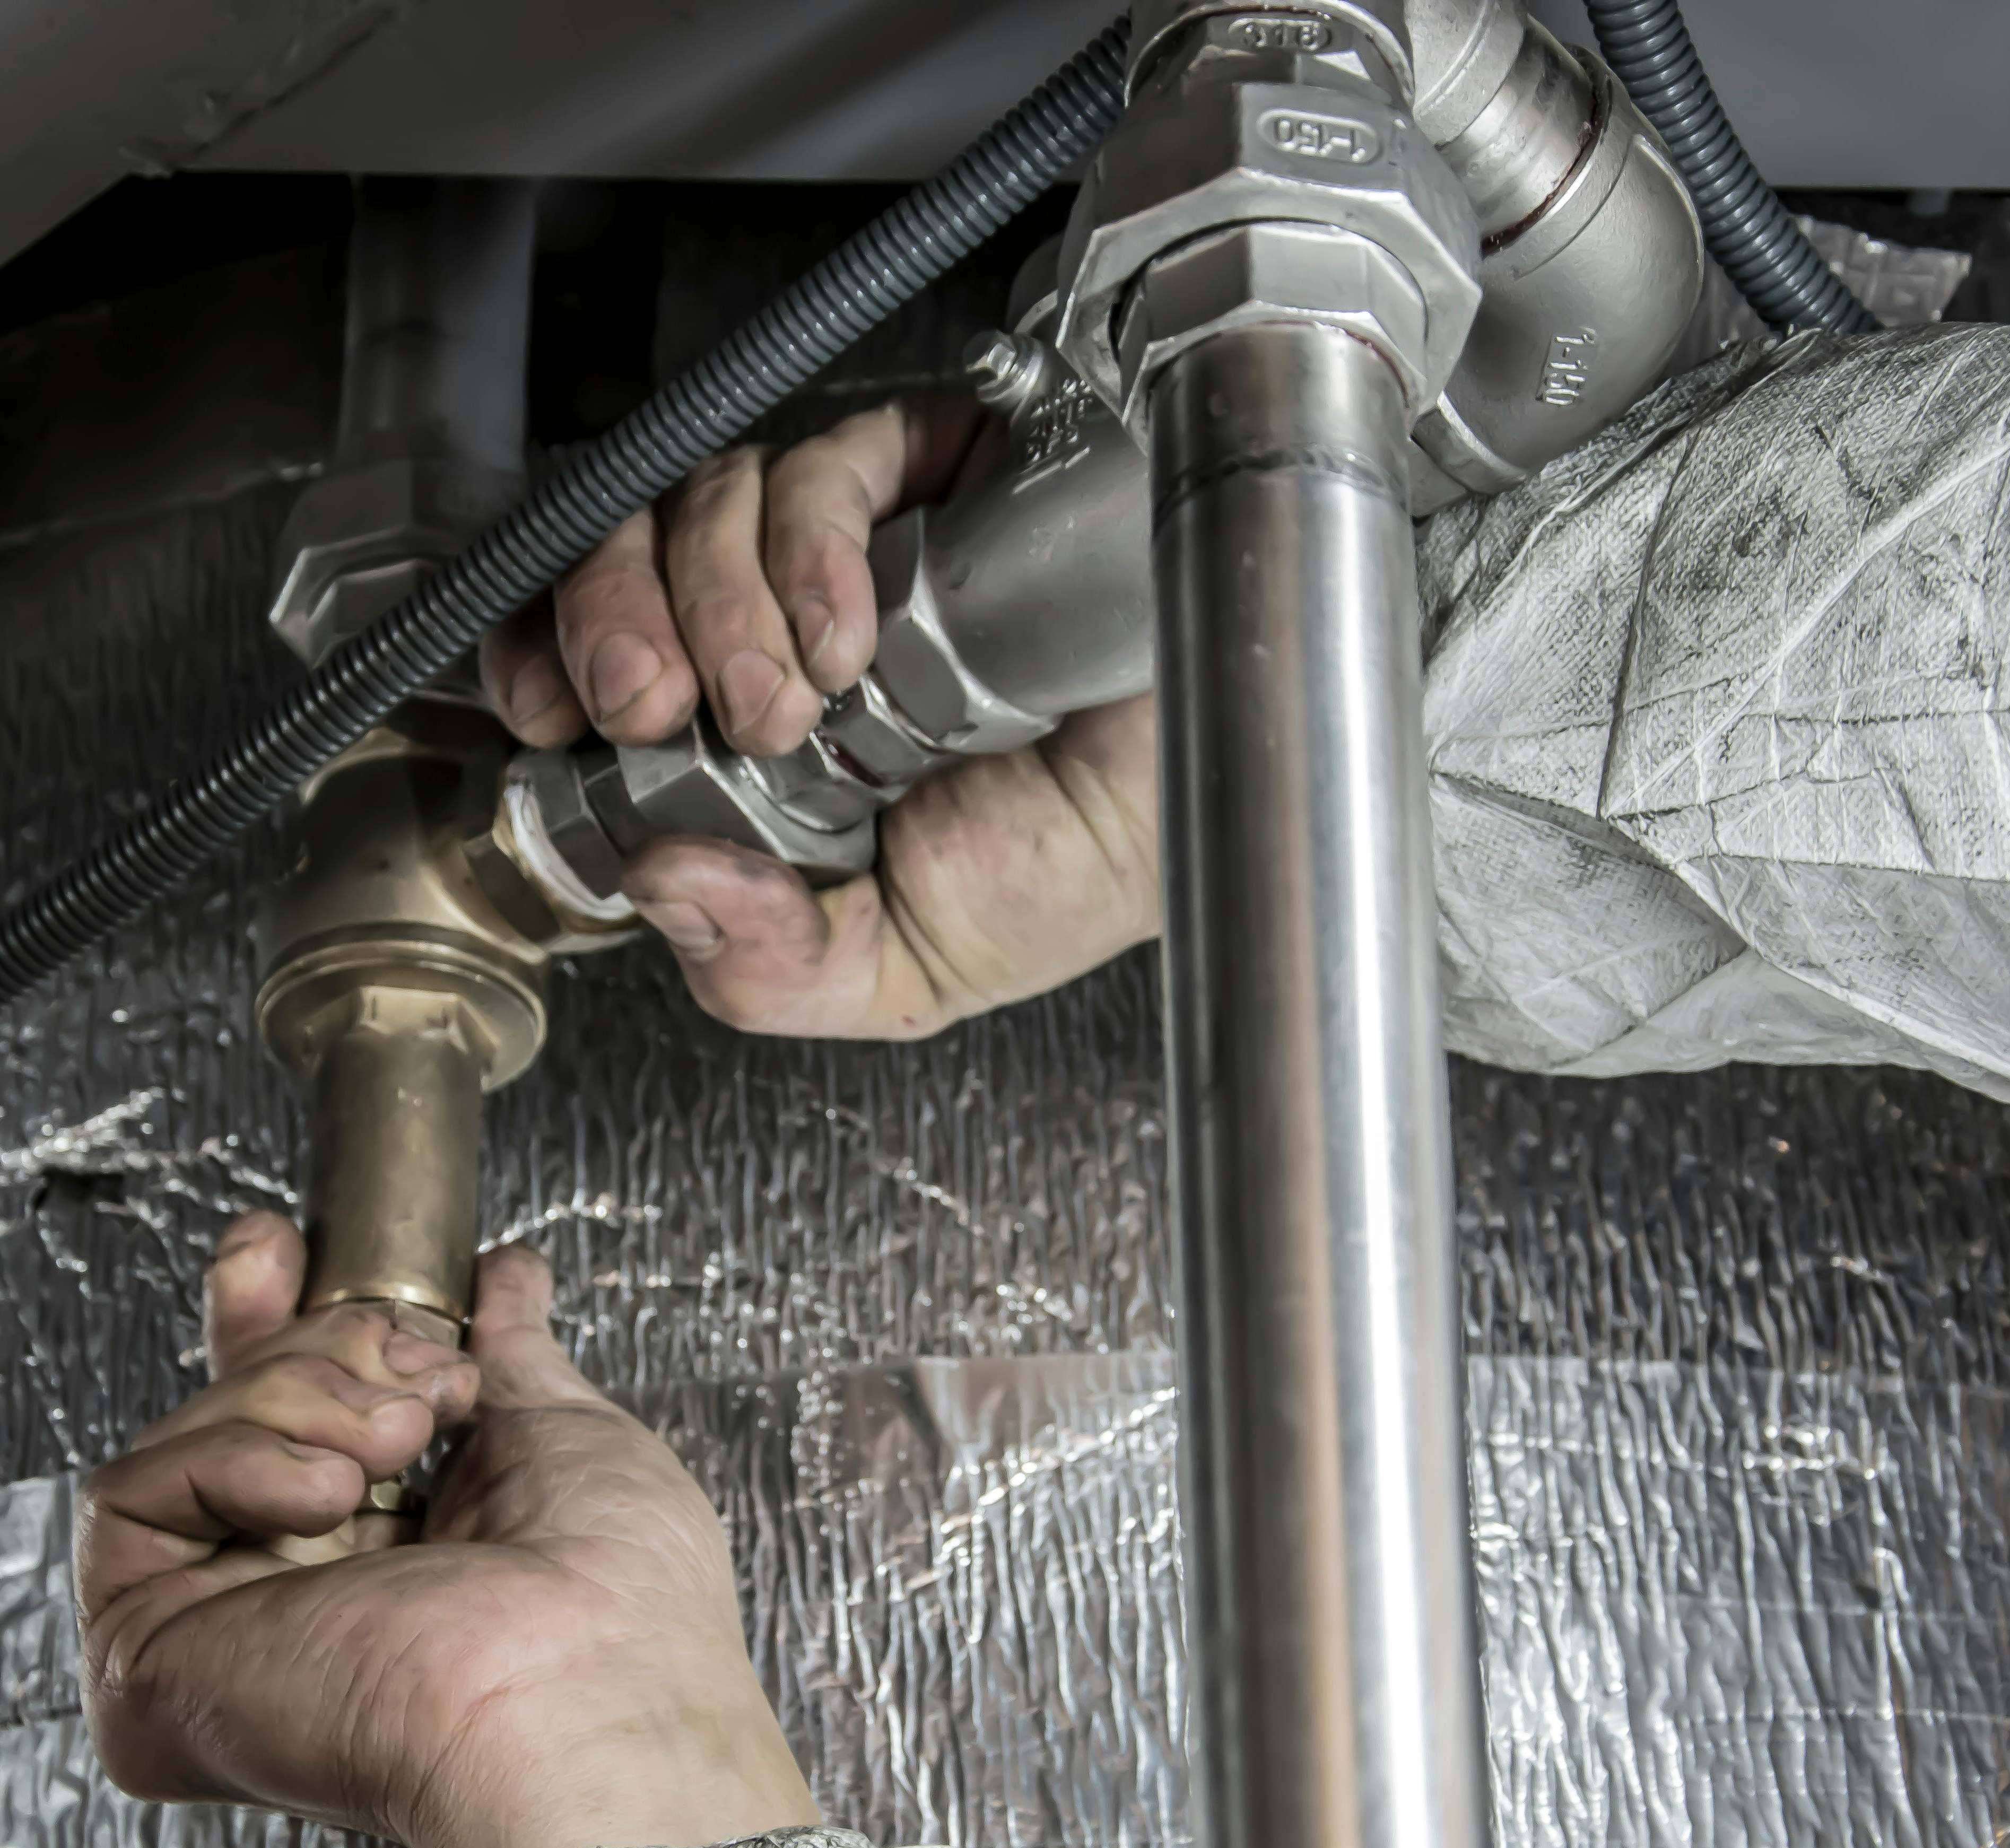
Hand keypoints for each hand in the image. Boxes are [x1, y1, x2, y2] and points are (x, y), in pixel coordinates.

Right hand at [75, 1213, 816, 1847]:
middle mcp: (300, 1597)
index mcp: (396, 1555)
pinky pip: (132, 1492)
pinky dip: (238, 1457)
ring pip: (193, 1432)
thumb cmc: (619, 1599)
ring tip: (400, 1444)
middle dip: (313, 1338)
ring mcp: (221, 1629)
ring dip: (310, 1397)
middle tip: (413, 1368)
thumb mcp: (566, 1433)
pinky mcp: (152, 1657)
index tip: (289, 1246)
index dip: (279, 1319)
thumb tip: (507, 1277)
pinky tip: (329, 1493)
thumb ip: (514, 1354)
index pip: (296, 1420)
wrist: (588, 1690)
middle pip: (233, 1411)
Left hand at [482, 396, 1161, 1039]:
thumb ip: (772, 966)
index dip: (549, 658)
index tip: (550, 712)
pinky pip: (825, 463)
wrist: (1208, 807)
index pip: (604, 658)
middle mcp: (787, 628)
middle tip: (653, 703)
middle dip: (611, 623)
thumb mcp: (899, 971)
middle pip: (627, 554)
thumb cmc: (1073, 874)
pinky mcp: (932, 476)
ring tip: (789, 700)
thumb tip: (659, 887)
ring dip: (716, 598)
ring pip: (708, 498)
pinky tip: (852, 630)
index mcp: (754, 738)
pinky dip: (812, 543)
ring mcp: (856, 548)